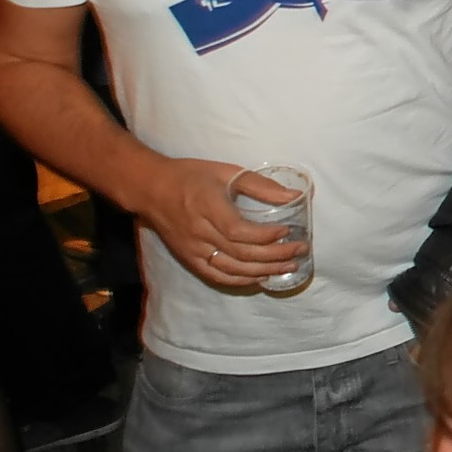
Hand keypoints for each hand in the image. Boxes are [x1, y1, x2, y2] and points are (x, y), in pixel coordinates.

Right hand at [144, 161, 304, 292]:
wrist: (151, 189)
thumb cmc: (192, 176)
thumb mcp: (227, 172)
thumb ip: (261, 185)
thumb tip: (295, 196)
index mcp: (207, 207)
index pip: (238, 231)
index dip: (265, 236)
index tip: (287, 231)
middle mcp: (199, 232)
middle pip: (240, 253)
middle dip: (274, 256)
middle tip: (299, 251)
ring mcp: (192, 249)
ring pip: (231, 269)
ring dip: (263, 271)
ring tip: (288, 267)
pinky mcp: (189, 259)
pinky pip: (217, 276)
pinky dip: (241, 280)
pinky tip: (261, 276)